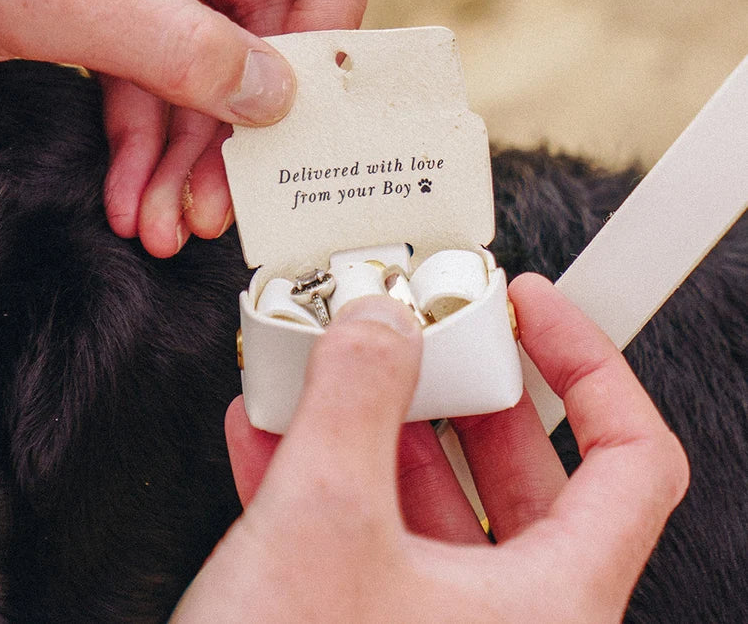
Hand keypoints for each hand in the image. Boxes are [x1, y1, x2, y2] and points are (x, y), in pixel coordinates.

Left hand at [0, 0, 388, 255]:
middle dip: (238, 118)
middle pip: (265, 12)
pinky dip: (147, 136)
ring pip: (210, 56)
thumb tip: (272, 96)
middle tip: (224, 197)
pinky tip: (135, 192)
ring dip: (192, 149)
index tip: (311, 88)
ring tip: (169, 219)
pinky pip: (156, 69)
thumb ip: (168, 43)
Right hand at [171, 274, 688, 620]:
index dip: (590, 364)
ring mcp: (431, 623)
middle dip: (463, 387)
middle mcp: (506, 621)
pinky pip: (365, 529)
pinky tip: (275, 428)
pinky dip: (324, 467)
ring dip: (379, 422)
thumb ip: (355, 400)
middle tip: (425, 335)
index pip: (630, 457)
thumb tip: (378, 324)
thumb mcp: (324, 524)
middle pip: (520, 467)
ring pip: (431, 496)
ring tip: (337, 369)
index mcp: (549, 606)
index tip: (536, 311)